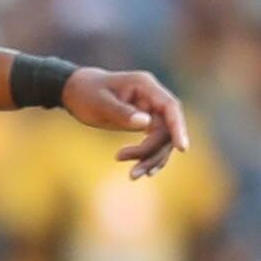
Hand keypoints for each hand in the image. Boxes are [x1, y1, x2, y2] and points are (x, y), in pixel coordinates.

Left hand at [64, 67, 189, 178]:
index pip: (170, 107)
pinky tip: (142, 171)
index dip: (178, 128)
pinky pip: (156, 141)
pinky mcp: (147, 121)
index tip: (182, 149)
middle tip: (132, 172)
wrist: (77, 91)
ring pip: (163, 139)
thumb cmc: (86, 93)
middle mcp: (152, 97)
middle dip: (152, 152)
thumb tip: (145, 123)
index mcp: (145, 85)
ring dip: (151, 159)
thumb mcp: (99, 103)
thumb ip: (121, 112)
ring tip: (132, 175)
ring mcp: (151, 110)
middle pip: (167, 129)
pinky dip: (150, 157)